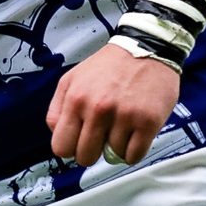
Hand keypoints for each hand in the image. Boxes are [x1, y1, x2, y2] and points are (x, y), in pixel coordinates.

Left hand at [47, 42, 179, 167]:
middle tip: (102, 136)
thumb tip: (57, 133)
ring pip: (111, 156)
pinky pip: (133, 156)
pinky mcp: (147, 123)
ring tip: (122, 124)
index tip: (80, 142)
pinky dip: (134, 150)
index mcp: (76, 99)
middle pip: (85, 157)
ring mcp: (123, 117)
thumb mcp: (72, 79)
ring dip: (117, 146)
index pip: (61, 147)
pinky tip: (134, 133)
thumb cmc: (111, 65)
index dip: (71, 148)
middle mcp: (98, 109)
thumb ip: (58, 108)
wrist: (148, 48)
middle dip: (93, 151)